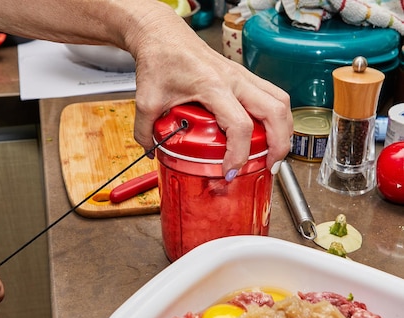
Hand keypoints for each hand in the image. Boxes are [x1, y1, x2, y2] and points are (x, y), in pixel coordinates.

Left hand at [127, 10, 292, 176]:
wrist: (162, 34)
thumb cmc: (159, 58)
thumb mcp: (146, 100)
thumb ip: (145, 131)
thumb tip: (152, 152)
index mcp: (213, 85)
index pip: (239, 124)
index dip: (238, 153)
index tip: (229, 171)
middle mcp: (234, 79)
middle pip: (275, 111)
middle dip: (279, 143)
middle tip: (269, 165)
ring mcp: (242, 76)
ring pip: (280, 100)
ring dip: (284, 129)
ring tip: (274, 152)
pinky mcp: (242, 76)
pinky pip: (271, 94)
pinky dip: (275, 116)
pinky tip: (266, 132)